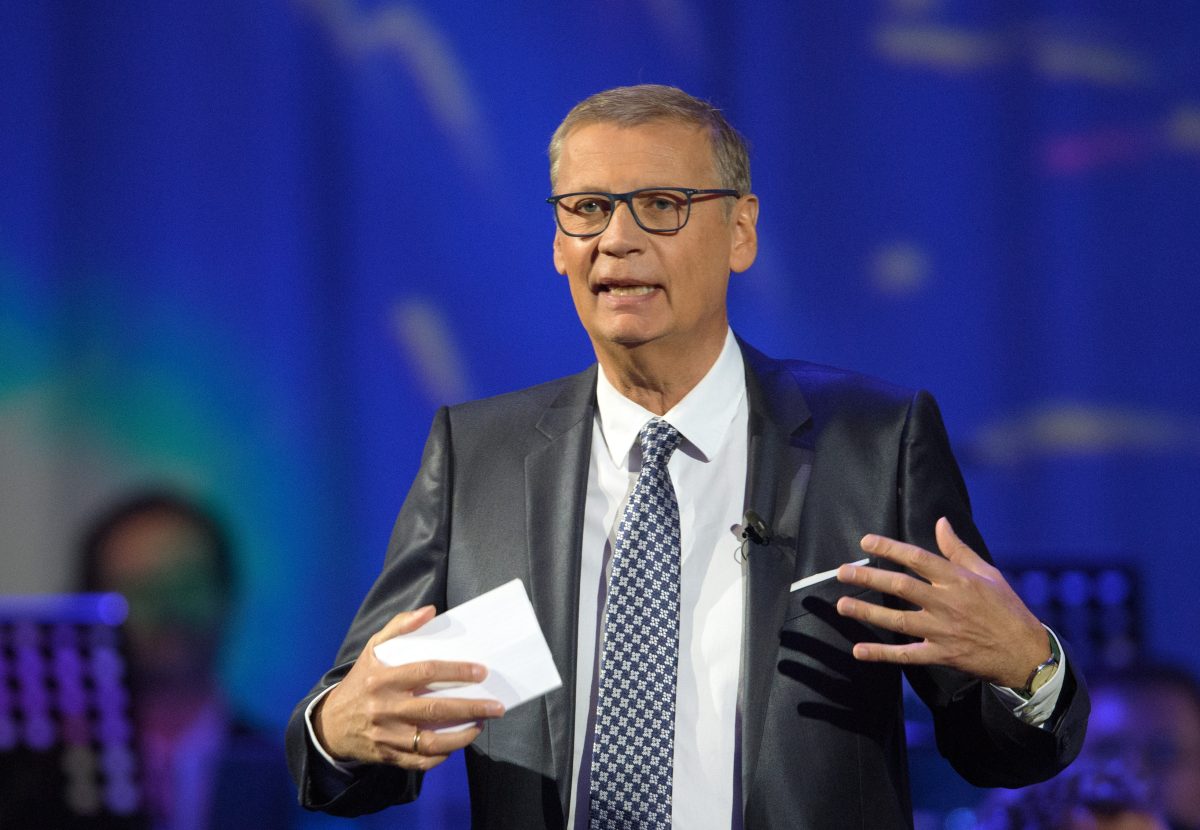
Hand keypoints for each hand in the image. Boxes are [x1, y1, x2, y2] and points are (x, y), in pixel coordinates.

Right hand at [312, 606, 505, 770]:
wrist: (331, 724)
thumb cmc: (361, 680)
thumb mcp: (373, 648)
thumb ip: (400, 626)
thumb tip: (430, 612)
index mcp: (382, 679)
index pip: (425, 672)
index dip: (456, 671)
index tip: (481, 672)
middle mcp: (384, 708)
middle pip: (434, 709)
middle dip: (470, 707)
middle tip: (496, 706)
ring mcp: (386, 735)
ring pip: (430, 741)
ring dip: (462, 736)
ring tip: (481, 724)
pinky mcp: (388, 756)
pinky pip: (420, 762)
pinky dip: (442, 756)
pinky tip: (457, 742)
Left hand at [834, 517, 1047, 687]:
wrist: (1025, 653)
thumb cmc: (1007, 608)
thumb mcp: (988, 573)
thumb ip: (958, 550)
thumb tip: (941, 522)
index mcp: (958, 580)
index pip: (918, 558)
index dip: (890, 548)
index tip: (866, 542)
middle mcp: (947, 604)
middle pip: (901, 586)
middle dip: (869, 578)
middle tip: (841, 572)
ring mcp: (943, 631)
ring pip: (898, 620)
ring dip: (868, 612)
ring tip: (842, 605)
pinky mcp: (942, 655)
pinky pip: (907, 655)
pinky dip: (882, 653)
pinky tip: (859, 650)